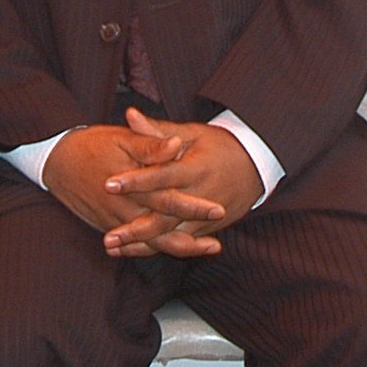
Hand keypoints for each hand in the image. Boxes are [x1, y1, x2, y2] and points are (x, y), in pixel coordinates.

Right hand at [43, 123, 212, 254]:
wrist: (56, 161)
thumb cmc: (91, 145)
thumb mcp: (121, 138)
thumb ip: (150, 144)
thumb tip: (176, 145)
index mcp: (133, 185)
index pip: (168, 199)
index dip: (193, 207)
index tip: (218, 210)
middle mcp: (125, 208)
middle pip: (162, 230)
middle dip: (191, 239)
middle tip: (217, 245)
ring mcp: (116, 221)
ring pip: (151, 243)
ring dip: (179, 248)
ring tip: (207, 249)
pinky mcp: (109, 226)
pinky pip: (136, 244)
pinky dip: (156, 249)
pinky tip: (176, 248)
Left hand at [99, 109, 266, 257]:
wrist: (257, 166)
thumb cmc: (219, 145)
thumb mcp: (191, 133)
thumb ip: (158, 131)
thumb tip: (129, 115)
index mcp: (195, 169)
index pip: (161, 176)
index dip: (136, 181)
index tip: (109, 184)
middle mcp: (200, 196)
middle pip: (165, 216)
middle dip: (136, 228)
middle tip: (109, 236)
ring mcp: (205, 217)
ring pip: (170, 236)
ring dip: (141, 244)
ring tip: (113, 248)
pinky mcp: (207, 229)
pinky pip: (179, 243)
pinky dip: (155, 248)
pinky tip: (131, 251)